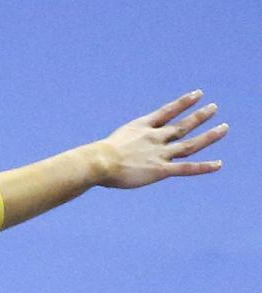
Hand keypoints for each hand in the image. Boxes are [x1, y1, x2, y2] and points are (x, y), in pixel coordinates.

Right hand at [98, 90, 227, 188]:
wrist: (100, 162)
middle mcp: (155, 138)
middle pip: (182, 125)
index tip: (197, 94)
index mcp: (142, 128)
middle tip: (214, 108)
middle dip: (199, 116)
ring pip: (189, 144)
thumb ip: (114, 148)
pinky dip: (203, 167)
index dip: (183, 103)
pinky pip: (186, 168)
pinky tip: (218, 165)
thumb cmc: (96, 157)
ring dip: (208, 136)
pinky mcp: (160, 170)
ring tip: (224, 128)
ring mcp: (160, 154)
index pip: (167, 112)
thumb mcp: (107, 146)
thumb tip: (99, 157)